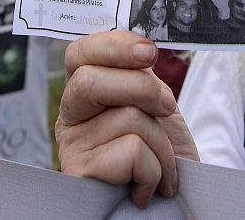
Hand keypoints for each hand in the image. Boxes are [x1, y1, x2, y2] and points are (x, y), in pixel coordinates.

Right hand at [55, 32, 197, 207]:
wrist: (173, 202)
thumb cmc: (162, 149)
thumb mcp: (154, 101)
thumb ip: (139, 73)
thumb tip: (142, 42)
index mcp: (85, 90)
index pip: (80, 52)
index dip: (114, 45)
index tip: (149, 52)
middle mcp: (70, 117)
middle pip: (91, 81)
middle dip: (143, 89)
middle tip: (166, 108)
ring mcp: (72, 147)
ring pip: (126, 117)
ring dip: (162, 143)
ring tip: (161, 163)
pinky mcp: (80, 176)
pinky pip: (131, 151)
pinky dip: (155, 169)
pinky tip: (149, 185)